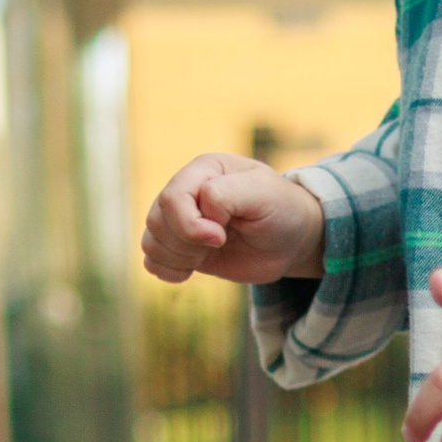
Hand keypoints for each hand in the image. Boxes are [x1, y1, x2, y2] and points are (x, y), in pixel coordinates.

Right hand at [141, 152, 327, 287]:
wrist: (291, 240)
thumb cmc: (281, 210)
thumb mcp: (263, 194)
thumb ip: (226, 194)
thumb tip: (199, 212)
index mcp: (203, 170)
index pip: (172, 199)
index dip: (191, 225)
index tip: (222, 237)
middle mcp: (186, 191)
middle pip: (156, 221)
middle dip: (187, 243)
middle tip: (221, 243)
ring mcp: (180, 220)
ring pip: (150, 242)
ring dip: (178, 257)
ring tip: (210, 254)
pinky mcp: (181, 247)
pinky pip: (152, 261)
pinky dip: (168, 271)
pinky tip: (193, 270)